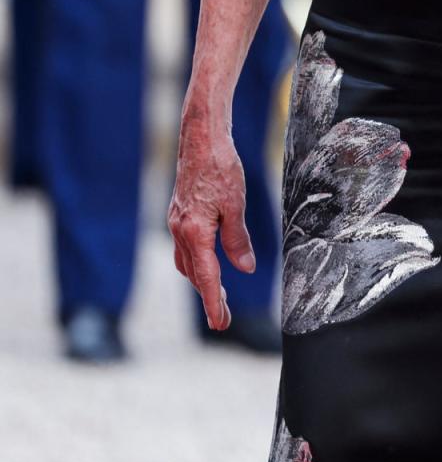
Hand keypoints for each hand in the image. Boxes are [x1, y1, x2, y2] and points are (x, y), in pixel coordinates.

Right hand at [167, 99, 255, 329]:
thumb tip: (244, 268)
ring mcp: (177, 221)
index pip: (206, 277)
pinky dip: (197, 260)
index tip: (221, 323)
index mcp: (194, 232)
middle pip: (194, 273)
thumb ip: (237, 239)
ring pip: (187, 261)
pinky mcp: (180, 212)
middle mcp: (180, 230)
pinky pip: (186, 246)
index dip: (213, 302)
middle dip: (209, 295)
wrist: (200, 137)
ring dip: (202, 279)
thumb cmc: (220, 166)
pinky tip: (209, 260)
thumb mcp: (235, 204)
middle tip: (223, 317)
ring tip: (219, 294)